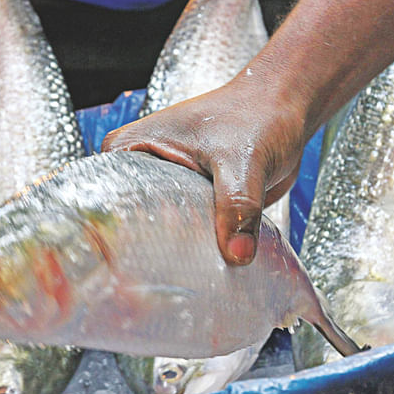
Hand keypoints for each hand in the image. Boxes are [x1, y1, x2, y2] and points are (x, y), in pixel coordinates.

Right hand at [102, 75, 303, 265]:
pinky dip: (199, 250)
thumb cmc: (257, 115)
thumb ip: (237, 206)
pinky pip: (188, 233)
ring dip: (177, 255)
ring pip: (162, 231)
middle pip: (132, 222)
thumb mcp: (242, 160)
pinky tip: (206, 272)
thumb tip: (237, 254)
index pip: (106, 197)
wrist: (287, 108)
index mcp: (134, 148)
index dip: (115, 234)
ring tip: (184, 284)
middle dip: (147, 253)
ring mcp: (169, 186)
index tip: (123, 268)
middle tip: (158, 285)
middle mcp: (144, 168)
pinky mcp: (194, 201)